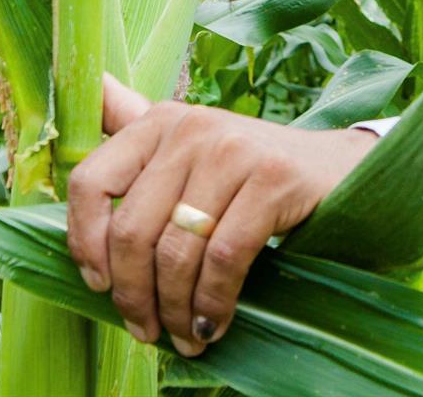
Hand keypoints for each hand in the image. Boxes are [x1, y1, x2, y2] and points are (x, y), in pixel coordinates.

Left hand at [66, 74, 378, 355]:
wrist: (336, 168)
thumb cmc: (249, 171)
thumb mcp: (189, 147)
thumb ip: (136, 130)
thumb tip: (90, 85)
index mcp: (158, 121)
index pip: (91, 182)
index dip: (85, 242)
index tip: (98, 284)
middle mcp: (191, 127)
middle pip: (132, 229)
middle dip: (133, 294)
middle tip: (144, 330)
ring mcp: (233, 150)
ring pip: (177, 251)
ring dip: (173, 309)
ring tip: (181, 337)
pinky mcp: (272, 179)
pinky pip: (224, 258)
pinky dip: (213, 303)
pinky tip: (213, 324)